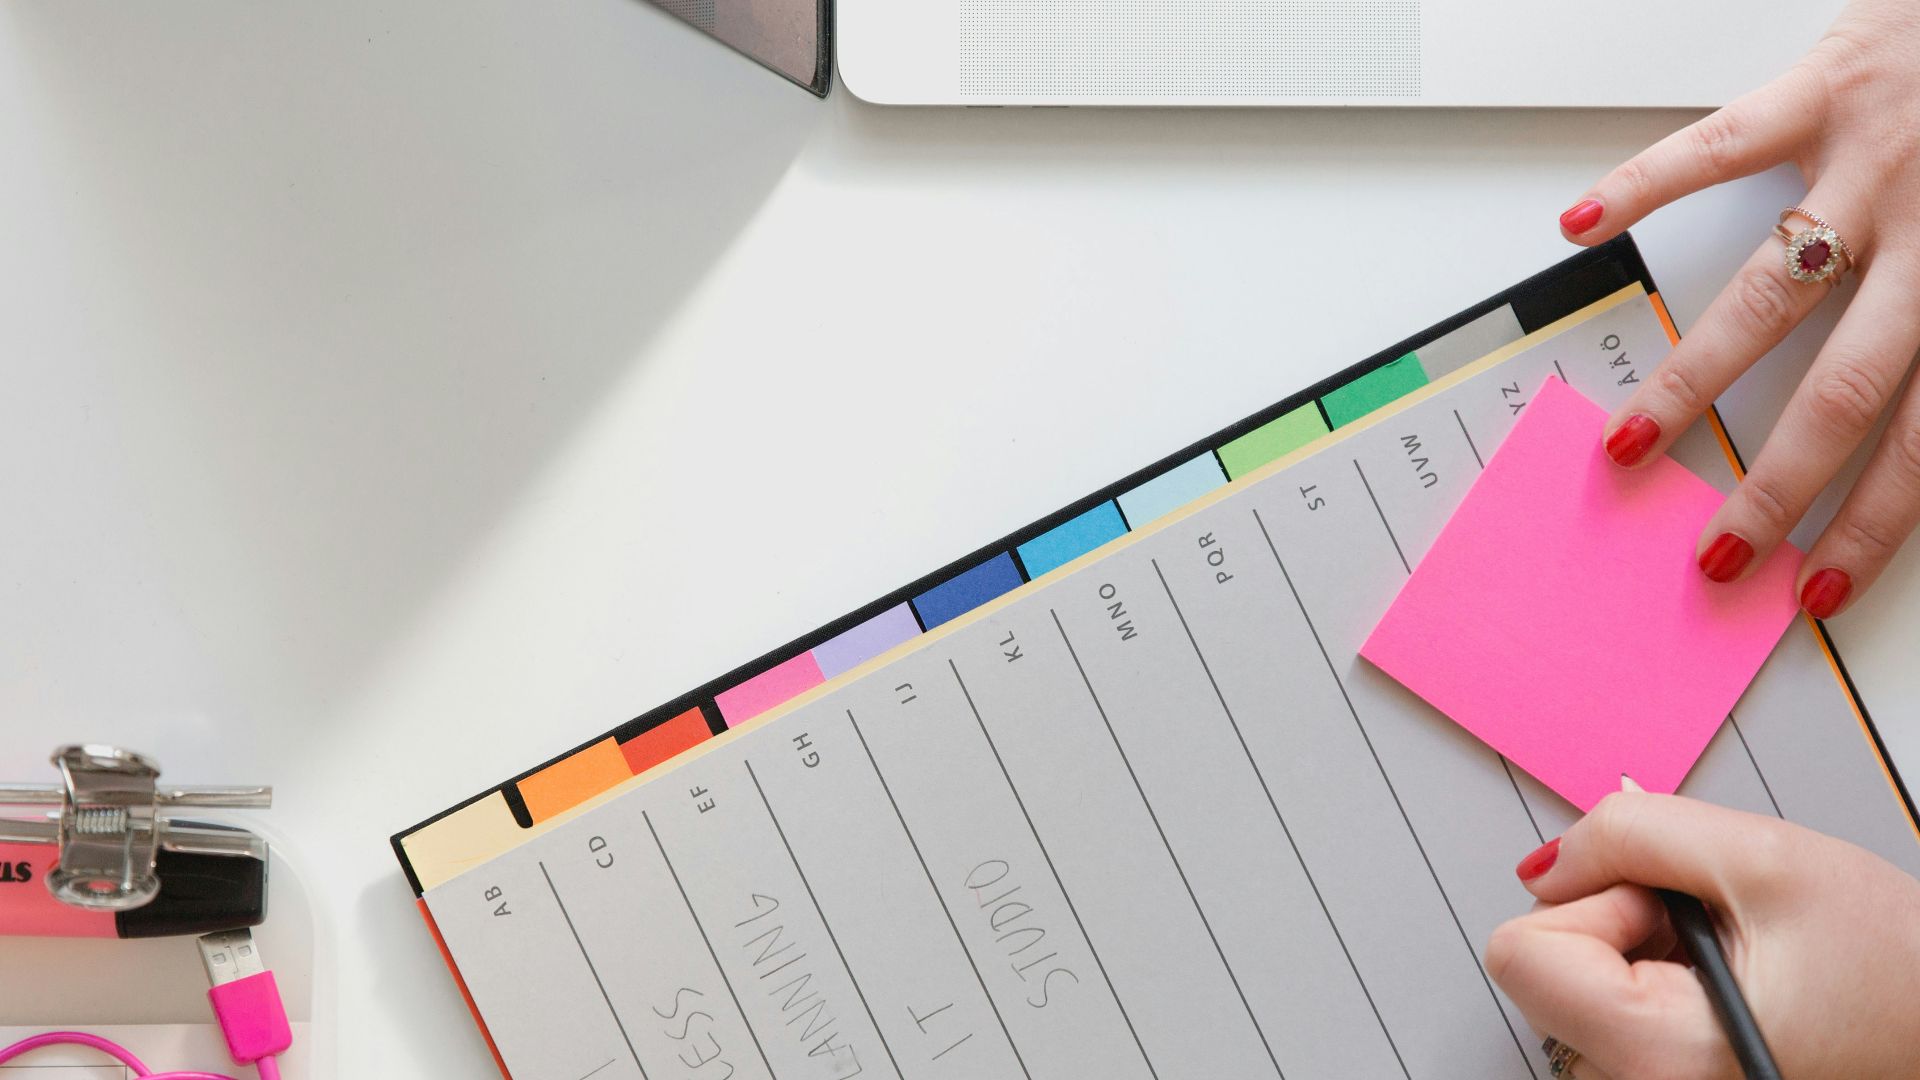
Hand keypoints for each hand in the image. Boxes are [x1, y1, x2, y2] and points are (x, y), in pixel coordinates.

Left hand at [1486, 791, 1919, 1078]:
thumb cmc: (1895, 966)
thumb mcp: (1762, 856)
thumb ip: (1630, 835)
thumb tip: (1547, 862)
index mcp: (1659, 1057)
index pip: (1519, 953)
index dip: (1591, 904)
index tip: (1667, 906)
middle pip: (1540, 971)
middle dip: (1614, 926)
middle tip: (1713, 934)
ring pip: (1569, 993)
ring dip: (1632, 955)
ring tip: (1727, 961)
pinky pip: (1602, 1018)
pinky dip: (1646, 983)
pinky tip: (1717, 982)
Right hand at [1557, 0, 1919, 617]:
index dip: (1870, 524)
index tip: (1812, 585)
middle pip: (1842, 393)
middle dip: (1771, 486)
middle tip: (1717, 550)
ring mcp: (1868, 166)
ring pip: (1768, 298)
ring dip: (1688, 383)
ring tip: (1629, 444)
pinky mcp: (1824, 89)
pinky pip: (1714, 147)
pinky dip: (1639, 187)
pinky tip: (1584, 228)